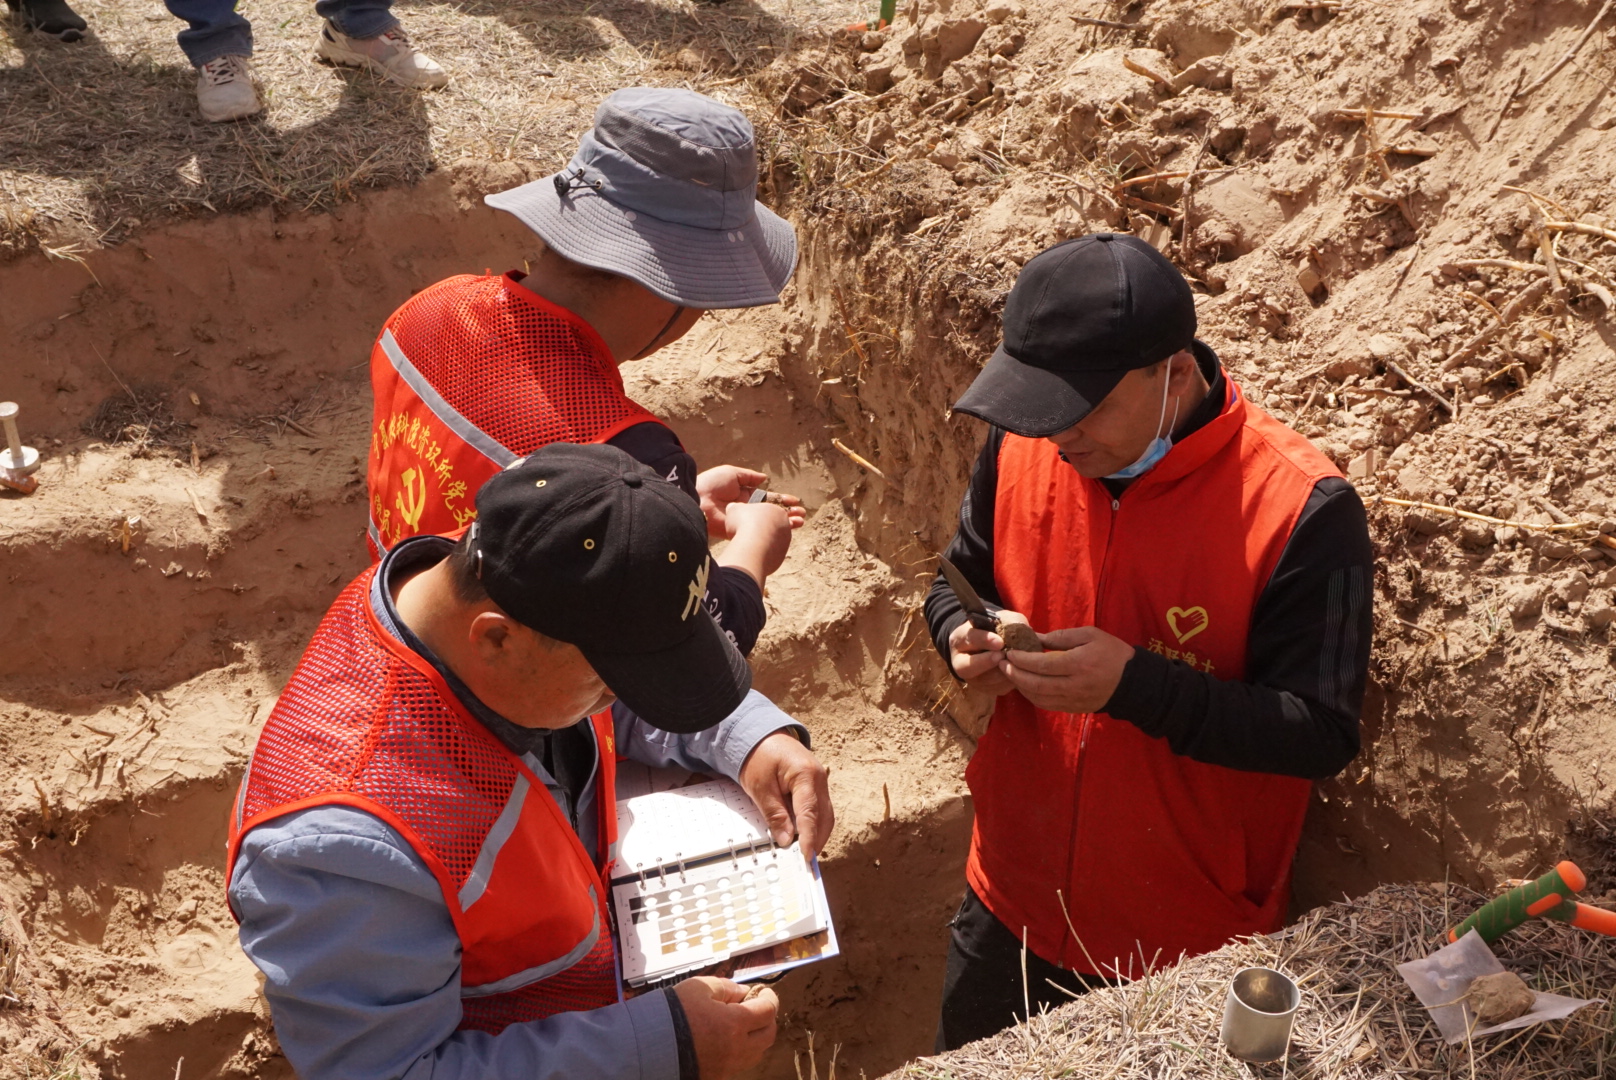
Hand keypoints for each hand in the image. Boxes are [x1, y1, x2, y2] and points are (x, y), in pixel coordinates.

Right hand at [673, 976, 777, 1079]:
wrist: (648, 1047)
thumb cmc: (672, 1014)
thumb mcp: (699, 987)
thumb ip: (726, 987)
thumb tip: (742, 992)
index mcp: (735, 1024)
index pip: (768, 1011)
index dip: (770, 998)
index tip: (765, 991)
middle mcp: (736, 1049)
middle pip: (769, 1036)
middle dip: (768, 1019)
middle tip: (759, 1007)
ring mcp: (727, 1066)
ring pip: (756, 1053)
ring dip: (756, 1037)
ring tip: (743, 1024)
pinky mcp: (716, 1076)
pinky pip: (738, 1064)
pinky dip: (740, 1051)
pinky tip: (727, 1040)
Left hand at [696, 465, 804, 536]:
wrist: (697, 499)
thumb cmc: (712, 484)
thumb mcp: (732, 473)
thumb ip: (749, 477)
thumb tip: (765, 478)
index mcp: (745, 495)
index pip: (768, 498)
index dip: (781, 500)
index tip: (795, 501)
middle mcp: (746, 509)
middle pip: (771, 512)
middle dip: (787, 513)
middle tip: (802, 514)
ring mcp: (744, 521)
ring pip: (768, 523)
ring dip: (784, 523)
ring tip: (799, 522)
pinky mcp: (739, 532)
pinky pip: (758, 532)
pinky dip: (772, 532)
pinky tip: (786, 530)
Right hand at [718, 500, 793, 583]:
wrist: (752, 546)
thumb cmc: (744, 524)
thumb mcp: (735, 510)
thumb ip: (736, 508)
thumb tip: (733, 508)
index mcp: (777, 510)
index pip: (768, 512)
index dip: (755, 517)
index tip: (746, 521)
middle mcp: (785, 525)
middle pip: (772, 526)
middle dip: (760, 530)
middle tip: (746, 533)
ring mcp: (785, 541)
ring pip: (772, 540)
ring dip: (761, 542)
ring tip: (748, 544)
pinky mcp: (781, 555)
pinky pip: (770, 553)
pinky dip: (762, 553)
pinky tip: (752, 553)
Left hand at [738, 730, 834, 859]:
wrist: (759, 733)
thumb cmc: (757, 756)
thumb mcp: (760, 787)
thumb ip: (775, 814)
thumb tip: (787, 840)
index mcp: (806, 774)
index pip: (811, 813)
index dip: (809, 838)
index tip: (806, 856)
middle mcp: (819, 778)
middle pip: (824, 816)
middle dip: (817, 839)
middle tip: (805, 860)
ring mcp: (820, 781)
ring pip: (825, 814)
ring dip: (816, 833)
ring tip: (804, 851)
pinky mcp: (815, 785)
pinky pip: (819, 808)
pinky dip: (813, 823)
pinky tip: (803, 835)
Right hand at [946, 612, 1033, 694]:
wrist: (990, 645)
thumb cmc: (994, 629)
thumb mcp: (999, 618)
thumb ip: (1009, 621)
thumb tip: (1021, 630)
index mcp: (960, 638)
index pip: (969, 638)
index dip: (984, 640)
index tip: (1000, 642)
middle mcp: (959, 660)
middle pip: (966, 666)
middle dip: (986, 662)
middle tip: (1003, 656)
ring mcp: (971, 678)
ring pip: (983, 680)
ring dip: (1002, 673)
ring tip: (1017, 663)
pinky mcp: (983, 688)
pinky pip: (996, 688)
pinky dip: (1009, 681)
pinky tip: (1019, 672)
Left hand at [997, 626, 1134, 713]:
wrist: (1132, 683)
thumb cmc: (1112, 653)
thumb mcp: (1090, 635)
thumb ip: (1061, 637)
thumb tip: (1034, 638)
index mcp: (1078, 664)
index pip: (1041, 664)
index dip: (1021, 660)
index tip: (1009, 652)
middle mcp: (1073, 685)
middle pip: (1035, 684)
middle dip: (1014, 674)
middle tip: (1002, 663)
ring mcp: (1073, 700)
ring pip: (1038, 697)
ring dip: (1020, 686)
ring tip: (1010, 673)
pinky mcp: (1073, 709)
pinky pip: (1046, 705)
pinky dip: (1032, 696)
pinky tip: (1025, 685)